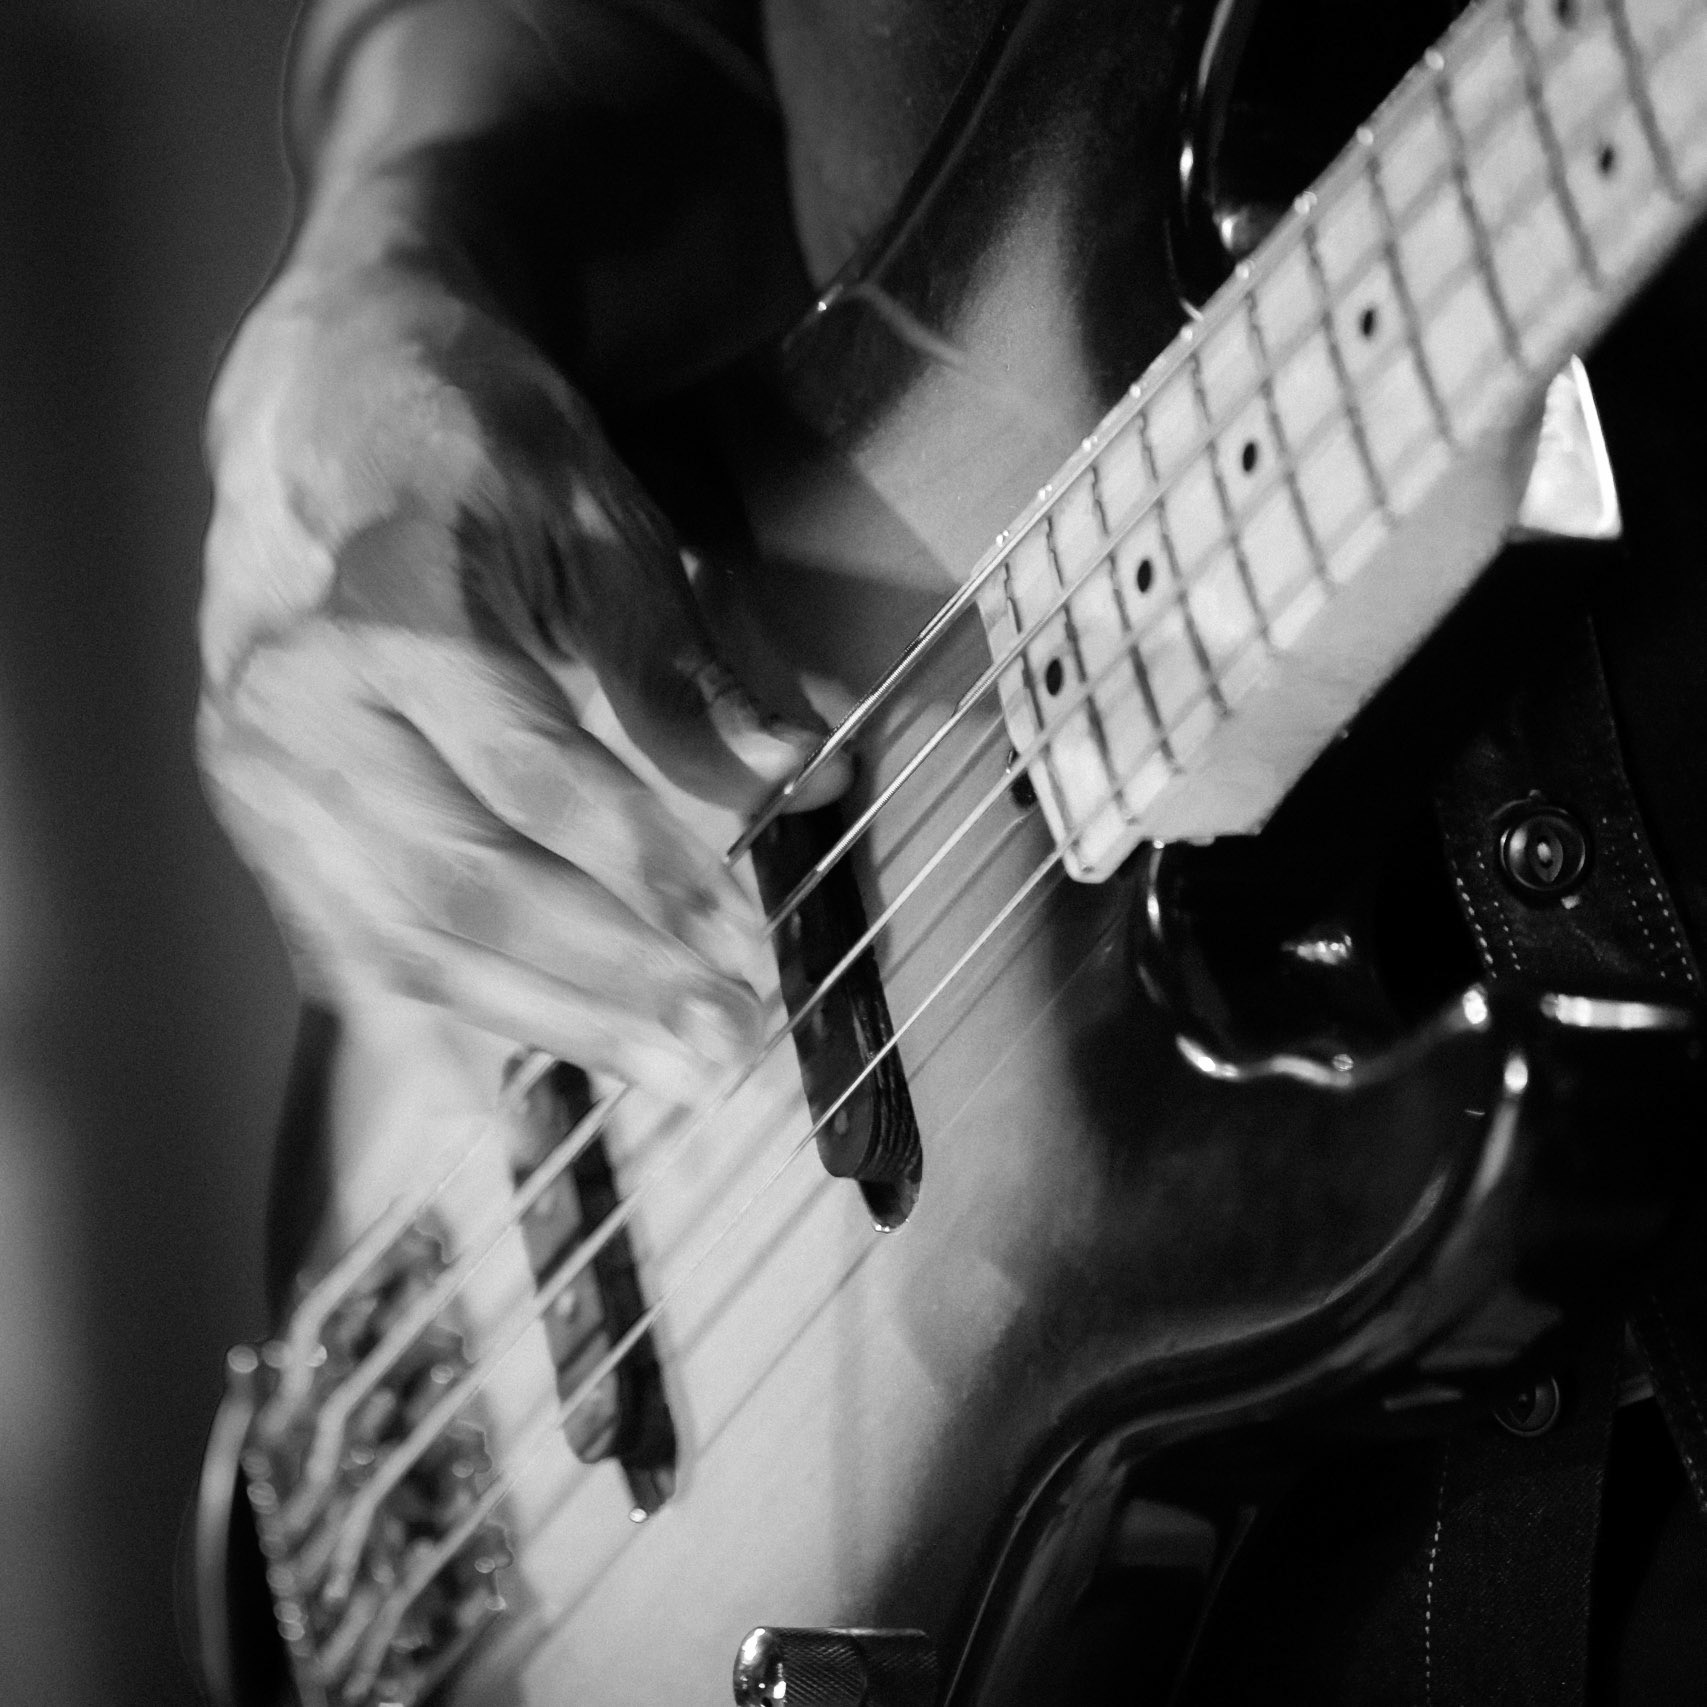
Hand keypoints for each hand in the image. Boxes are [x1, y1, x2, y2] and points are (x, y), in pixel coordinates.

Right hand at [199, 252, 846, 1104]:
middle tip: (726, 1042)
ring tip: (666, 1074)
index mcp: (391, 603)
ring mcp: (260, 773)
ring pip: (405, 940)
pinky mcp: (259, 819)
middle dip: (607, 981)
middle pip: (461, 883)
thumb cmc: (466, 441)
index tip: (744, 940)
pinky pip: (347, 950)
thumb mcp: (595, 513)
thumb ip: (681, 660)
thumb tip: (793, 775)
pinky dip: (434, 1025)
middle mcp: (300, 702)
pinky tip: (511, 1092)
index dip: (646, 868)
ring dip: (546, 1023)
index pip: (532, 772)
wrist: (323, 407)